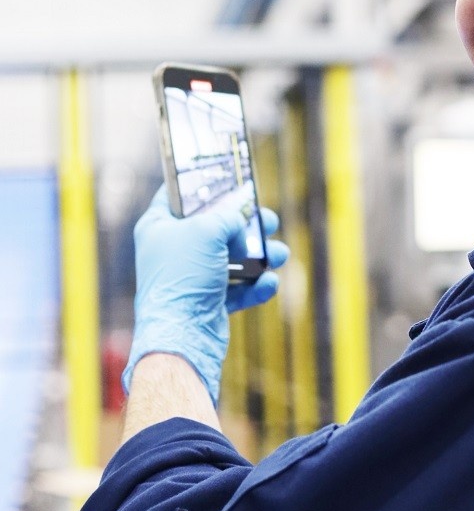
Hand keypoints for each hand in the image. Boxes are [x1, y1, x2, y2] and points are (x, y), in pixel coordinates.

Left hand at [122, 186, 289, 405]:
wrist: (182, 334)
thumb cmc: (184, 275)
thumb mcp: (208, 230)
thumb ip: (229, 214)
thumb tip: (243, 212)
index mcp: (159, 226)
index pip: (179, 194)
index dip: (203, 183)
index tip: (229, 176)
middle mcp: (173, 250)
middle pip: (216, 226)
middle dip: (247, 225)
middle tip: (267, 220)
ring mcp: (192, 277)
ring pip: (234, 257)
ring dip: (260, 255)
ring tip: (278, 255)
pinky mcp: (209, 301)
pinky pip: (238, 288)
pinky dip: (255, 285)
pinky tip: (268, 283)